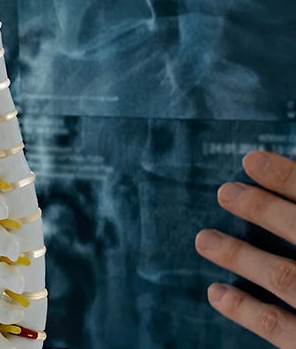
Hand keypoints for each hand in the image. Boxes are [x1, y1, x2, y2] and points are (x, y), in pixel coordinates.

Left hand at [198, 151, 295, 345]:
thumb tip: (295, 195)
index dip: (289, 179)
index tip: (251, 160)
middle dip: (263, 209)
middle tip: (225, 192)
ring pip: (287, 278)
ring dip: (243, 256)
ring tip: (204, 239)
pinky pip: (281, 329)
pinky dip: (246, 310)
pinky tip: (216, 293)